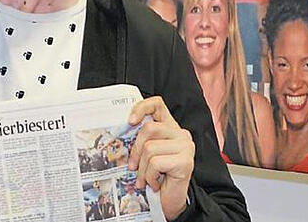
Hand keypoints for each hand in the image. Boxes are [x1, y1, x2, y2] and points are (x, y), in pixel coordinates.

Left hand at [128, 96, 193, 220]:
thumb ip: (142, 140)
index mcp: (170, 128)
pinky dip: (150, 176)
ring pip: (150, 148)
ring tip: (145, 179)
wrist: (170, 201)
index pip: (157, 105)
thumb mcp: (147, 154)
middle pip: (149, 129)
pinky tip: (155, 184)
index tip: (130, 121)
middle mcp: (181, 134)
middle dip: (135, 150)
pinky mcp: (186, 161)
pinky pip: (155, 163)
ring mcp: (185, 147)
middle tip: (133, 167)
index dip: (142, 108)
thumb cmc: (157, 177)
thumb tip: (122, 130)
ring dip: (142, 168)